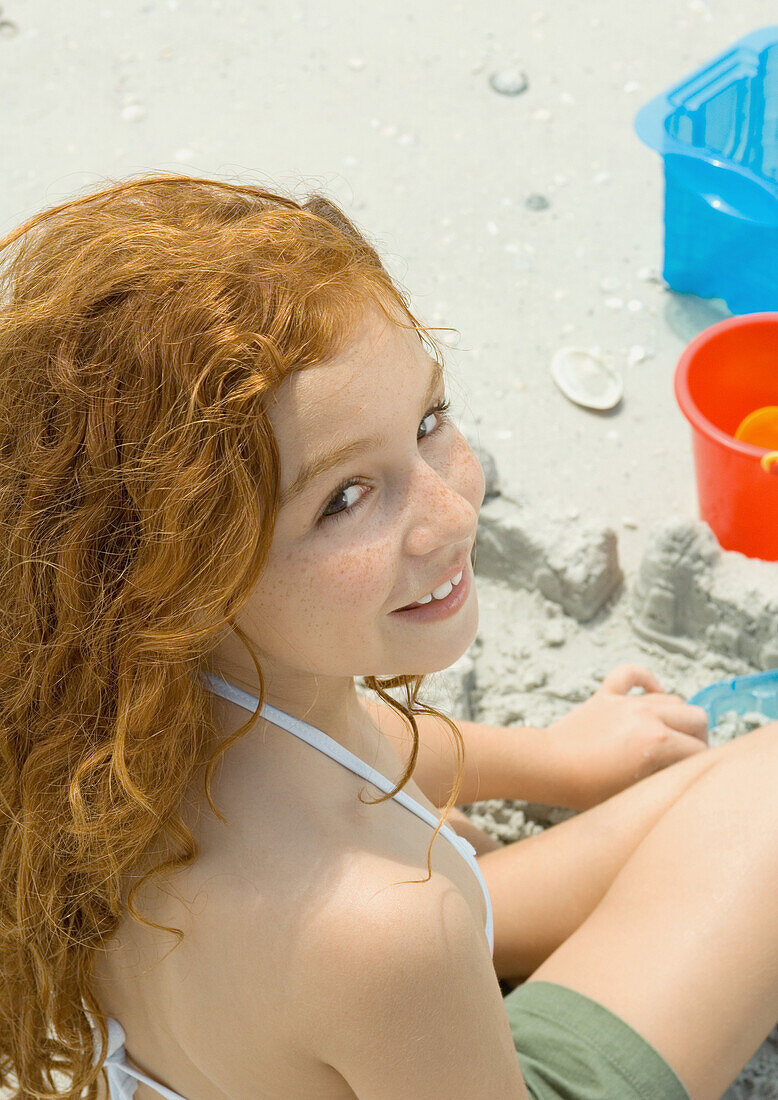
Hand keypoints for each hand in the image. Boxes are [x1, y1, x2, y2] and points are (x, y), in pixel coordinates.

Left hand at [543, 663, 709, 811]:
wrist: (548, 767)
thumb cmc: (587, 788)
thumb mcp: (636, 792)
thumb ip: (665, 778)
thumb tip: (685, 771)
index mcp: (657, 743)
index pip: (699, 749)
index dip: (702, 764)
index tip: (695, 773)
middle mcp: (647, 716)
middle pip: (695, 717)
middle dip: (698, 737)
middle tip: (687, 754)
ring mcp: (626, 702)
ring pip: (671, 699)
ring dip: (676, 716)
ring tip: (669, 734)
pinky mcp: (606, 695)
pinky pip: (631, 674)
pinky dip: (644, 679)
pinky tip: (651, 692)